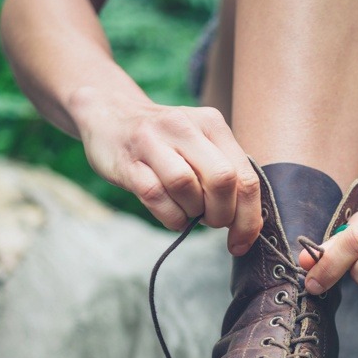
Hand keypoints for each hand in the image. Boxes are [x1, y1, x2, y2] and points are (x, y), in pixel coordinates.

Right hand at [71, 88, 261, 253]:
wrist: (109, 116)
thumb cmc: (165, 143)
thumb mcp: (200, 145)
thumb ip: (226, 173)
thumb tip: (247, 222)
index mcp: (212, 124)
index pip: (245, 176)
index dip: (249, 217)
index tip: (243, 241)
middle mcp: (185, 127)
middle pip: (222, 179)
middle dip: (222, 214)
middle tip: (212, 221)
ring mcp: (153, 142)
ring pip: (187, 186)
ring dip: (192, 213)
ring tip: (188, 211)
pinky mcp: (127, 161)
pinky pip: (155, 196)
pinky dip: (169, 216)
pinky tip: (171, 214)